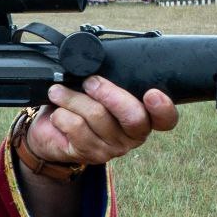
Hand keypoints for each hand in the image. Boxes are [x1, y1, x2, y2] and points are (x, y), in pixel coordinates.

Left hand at [25, 77, 177, 167]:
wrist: (51, 133)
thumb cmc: (80, 106)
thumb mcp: (98, 91)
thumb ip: (108, 81)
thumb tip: (96, 62)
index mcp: (143, 117)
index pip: (166, 120)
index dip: (163, 108)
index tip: (152, 93)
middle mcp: (132, 136)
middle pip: (132, 115)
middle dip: (107, 91)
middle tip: (89, 81)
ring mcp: (112, 149)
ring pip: (96, 116)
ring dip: (71, 98)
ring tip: (58, 92)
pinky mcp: (89, 154)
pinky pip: (75, 127)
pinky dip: (60, 114)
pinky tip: (57, 113)